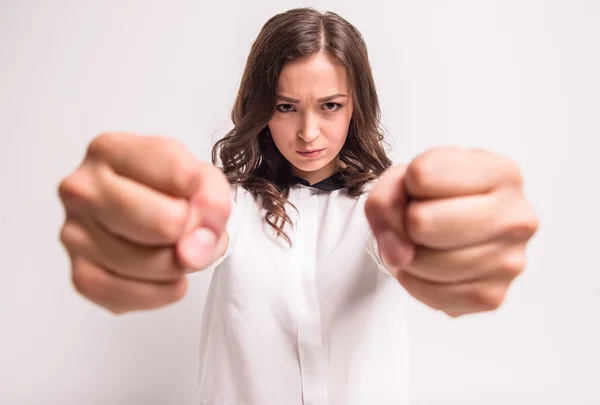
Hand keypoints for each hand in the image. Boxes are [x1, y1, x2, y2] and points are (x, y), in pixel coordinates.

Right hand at [58, 133, 230, 313]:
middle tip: (190, 232)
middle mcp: (82, 188)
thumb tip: (194, 252)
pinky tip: (162, 277)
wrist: (152, 212)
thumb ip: (211, 201)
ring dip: (178, 267)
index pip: (181, 179)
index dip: (210, 203)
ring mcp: (74, 233)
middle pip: (165, 224)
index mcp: (110, 150)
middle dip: (192, 236)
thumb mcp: (201, 177)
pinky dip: (158, 293)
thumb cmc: (168, 190)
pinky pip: (127, 295)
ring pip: (150, 264)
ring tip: (175, 250)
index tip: (210, 210)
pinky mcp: (79, 273)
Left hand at [365, 147, 538, 316]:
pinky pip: (430, 293)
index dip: (406, 185)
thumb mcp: (402, 179)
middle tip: (418, 222)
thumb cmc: (434, 198)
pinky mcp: (493, 297)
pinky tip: (430, 268)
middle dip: (405, 224)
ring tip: (424, 244)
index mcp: (501, 173)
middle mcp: (516, 217)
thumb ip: (386, 201)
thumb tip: (399, 256)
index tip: (420, 190)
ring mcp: (509, 260)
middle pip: (421, 222)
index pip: (421, 175)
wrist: (449, 230)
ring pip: (422, 261)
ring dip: (408, 255)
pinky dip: (416, 282)